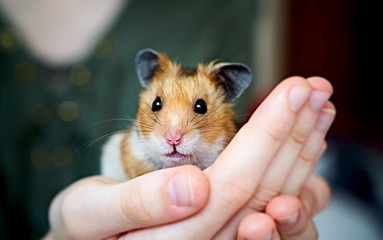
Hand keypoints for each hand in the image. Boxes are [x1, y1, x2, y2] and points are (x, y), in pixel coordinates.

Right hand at [45, 76, 334, 238]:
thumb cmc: (85, 229)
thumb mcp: (89, 212)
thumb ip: (135, 204)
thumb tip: (193, 188)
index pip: (237, 183)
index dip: (269, 134)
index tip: (294, 90)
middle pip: (267, 191)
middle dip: (295, 135)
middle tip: (317, 90)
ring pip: (276, 201)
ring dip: (302, 152)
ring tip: (319, 112)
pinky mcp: (227, 236)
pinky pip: (270, 211)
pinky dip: (295, 177)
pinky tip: (308, 149)